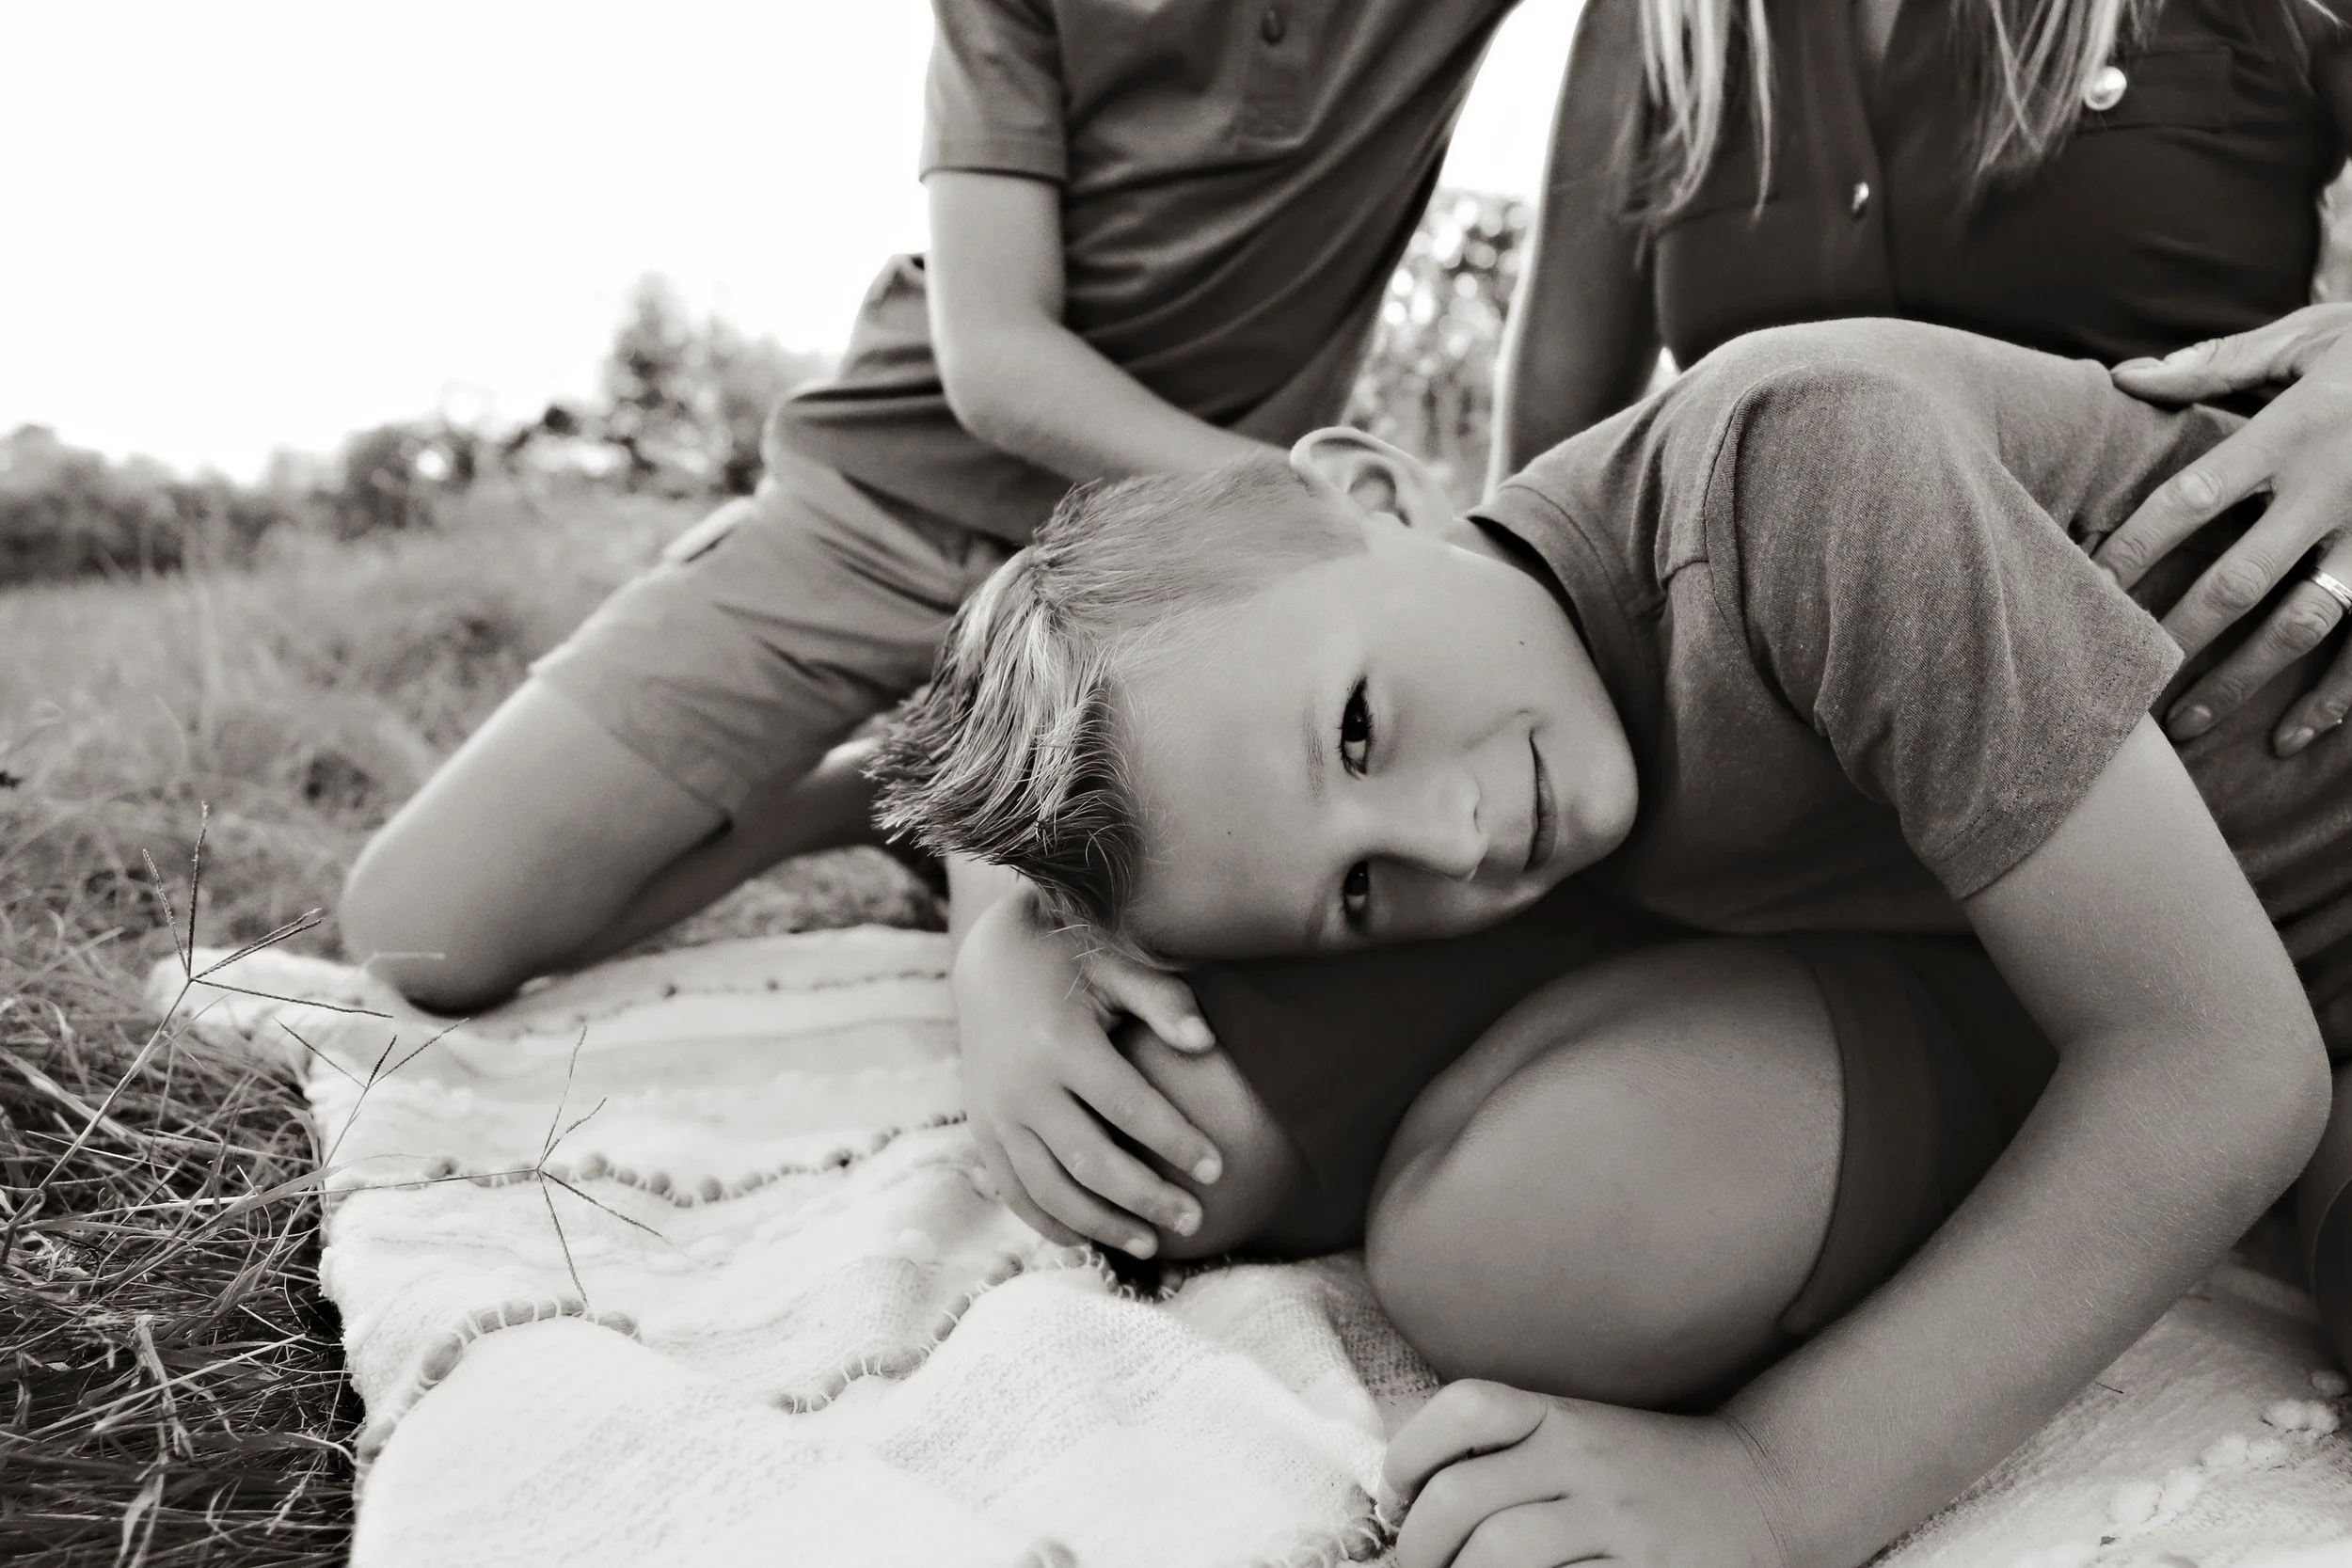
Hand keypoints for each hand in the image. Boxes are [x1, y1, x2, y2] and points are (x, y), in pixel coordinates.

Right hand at [951, 889, 1222, 1256]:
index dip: (1175, 1141)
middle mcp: (1020, 1085)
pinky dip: (1050, 1222)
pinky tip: (1091, 1240)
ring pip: (1049, 1189)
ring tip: (1152, 1243)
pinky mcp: (981, 1131)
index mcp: (1059, 1043)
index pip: (1128, 1106)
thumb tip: (1205, 1043)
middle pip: (1091, 1160)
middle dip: (1146, 1197)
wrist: (987, 959)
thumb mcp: (1114, 967)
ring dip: (1102, 1224)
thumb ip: (1162, 1001)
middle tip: (1194, 1220)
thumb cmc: (1070, 962)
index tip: (1218, 1169)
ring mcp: (995, 1113)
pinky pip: (1015, 1192)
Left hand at [1384, 1382, 1790, 1567]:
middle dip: (1417, 1545)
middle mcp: (1586, 1460)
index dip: (1408, 1454)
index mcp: (1561, 1418)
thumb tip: (1407, 1503)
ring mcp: (1616, 1522)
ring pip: (1501, 1553)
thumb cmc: (1648, 1472)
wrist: (1764, 1491)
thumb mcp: (1580, 1436)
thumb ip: (1507, 1454)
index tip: (1393, 1499)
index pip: (1466, 1408)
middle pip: (1463, 1497)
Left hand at [2097, 304, 2351, 754]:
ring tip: (2185, 723)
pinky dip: (2336, 698)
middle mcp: (2335, 489)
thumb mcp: (2302, 341)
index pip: (2190, 500)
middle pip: (2241, 578)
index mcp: (2294, 432)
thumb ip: (2214, 366)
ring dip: (2243, 680)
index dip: (2132, 549)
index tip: (2083, 590)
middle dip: (2178, 634)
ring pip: (2304, 624)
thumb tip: (2123, 378)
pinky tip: (2291, 736)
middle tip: (2124, 678)